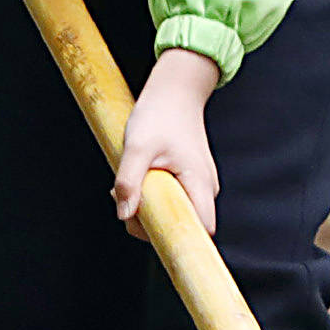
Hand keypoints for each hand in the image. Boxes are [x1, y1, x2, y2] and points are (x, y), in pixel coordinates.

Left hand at [112, 48, 222, 235]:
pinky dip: (151, 194)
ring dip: (147, 205)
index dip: (179, 238)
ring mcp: (198, 183)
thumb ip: (130, 181)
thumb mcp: (137, 146)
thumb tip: (124, 215)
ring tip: (128, 183)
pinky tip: (137, 177)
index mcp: (199, 182)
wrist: (174, 91)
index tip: (150, 231)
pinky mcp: (188, 179)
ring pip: (174, 211)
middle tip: (125, 197)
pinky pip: (171, 198)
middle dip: (150, 220)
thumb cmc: (159, 114)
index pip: (201, 229)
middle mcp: (205, 187)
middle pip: (182, 224)